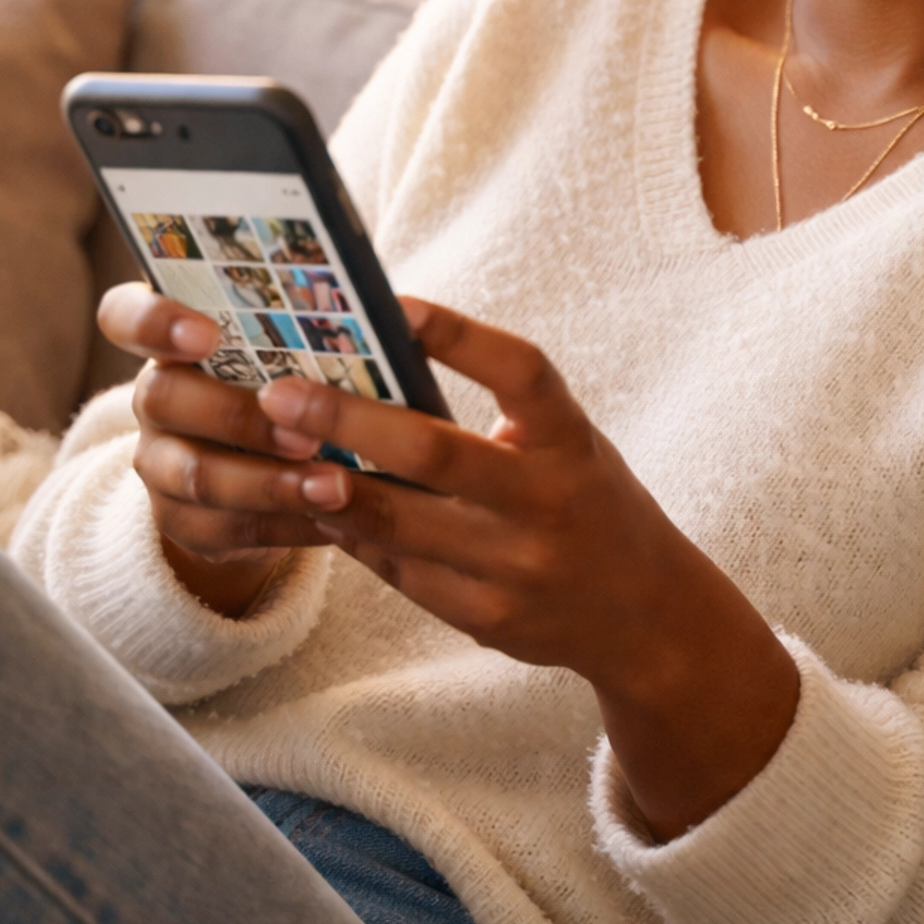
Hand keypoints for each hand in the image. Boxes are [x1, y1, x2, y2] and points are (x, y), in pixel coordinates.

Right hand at [97, 282, 340, 617]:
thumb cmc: (292, 380)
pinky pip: (227, 529)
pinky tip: (337, 522)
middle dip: (237, 416)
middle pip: (162, 398)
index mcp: (170, 337)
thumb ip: (314, 328)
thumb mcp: (294, 349)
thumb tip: (400, 312)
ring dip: (271, 483)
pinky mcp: (182, 522)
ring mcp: (158, 463)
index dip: (154, 321)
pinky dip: (287, 525)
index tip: (206, 333)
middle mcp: (153, 396)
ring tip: (337, 486)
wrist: (264, 464)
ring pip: (197, 475)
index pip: (125, 315)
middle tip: (306, 431)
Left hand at [253, 300, 799, 838]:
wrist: (644, 615)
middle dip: (347, 422)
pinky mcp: (485, 619)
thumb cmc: (586, 502)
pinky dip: (355, 536)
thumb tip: (383, 365)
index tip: (393, 304)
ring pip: (401, 522)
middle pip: (434, 452)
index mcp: (571, 440)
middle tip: (281, 394)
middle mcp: (547, 501)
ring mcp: (515, 567)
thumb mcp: (564, 444)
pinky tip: (320, 509)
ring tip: (279, 452)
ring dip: (330, 488)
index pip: (519, 371)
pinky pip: (401, 572)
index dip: (457, 335)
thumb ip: (497, 415)